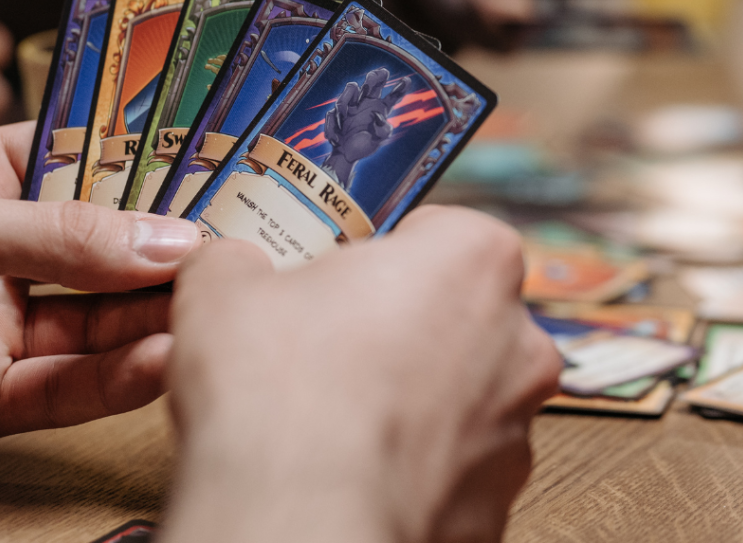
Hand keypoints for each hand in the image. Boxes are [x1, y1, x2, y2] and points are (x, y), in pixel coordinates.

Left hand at [0, 121, 200, 458]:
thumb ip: (56, 234)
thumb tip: (171, 240)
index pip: (88, 157)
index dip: (155, 158)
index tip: (226, 159)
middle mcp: (0, 249)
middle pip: (106, 242)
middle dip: (172, 242)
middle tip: (249, 238)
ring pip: (95, 319)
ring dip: (156, 315)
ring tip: (219, 303)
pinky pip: (62, 388)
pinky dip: (114, 380)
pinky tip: (165, 360)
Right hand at [162, 205, 561, 542]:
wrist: (294, 529)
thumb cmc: (279, 395)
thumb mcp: (225, 288)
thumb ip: (236, 259)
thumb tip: (229, 263)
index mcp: (475, 257)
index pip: (437, 230)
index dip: (379, 251)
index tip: (339, 275)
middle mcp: (518, 338)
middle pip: (453, 310)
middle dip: (397, 323)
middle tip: (328, 343)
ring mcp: (516, 429)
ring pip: (458, 392)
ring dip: (409, 397)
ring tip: (332, 416)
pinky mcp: (497, 504)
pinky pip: (452, 466)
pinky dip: (411, 466)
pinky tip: (352, 470)